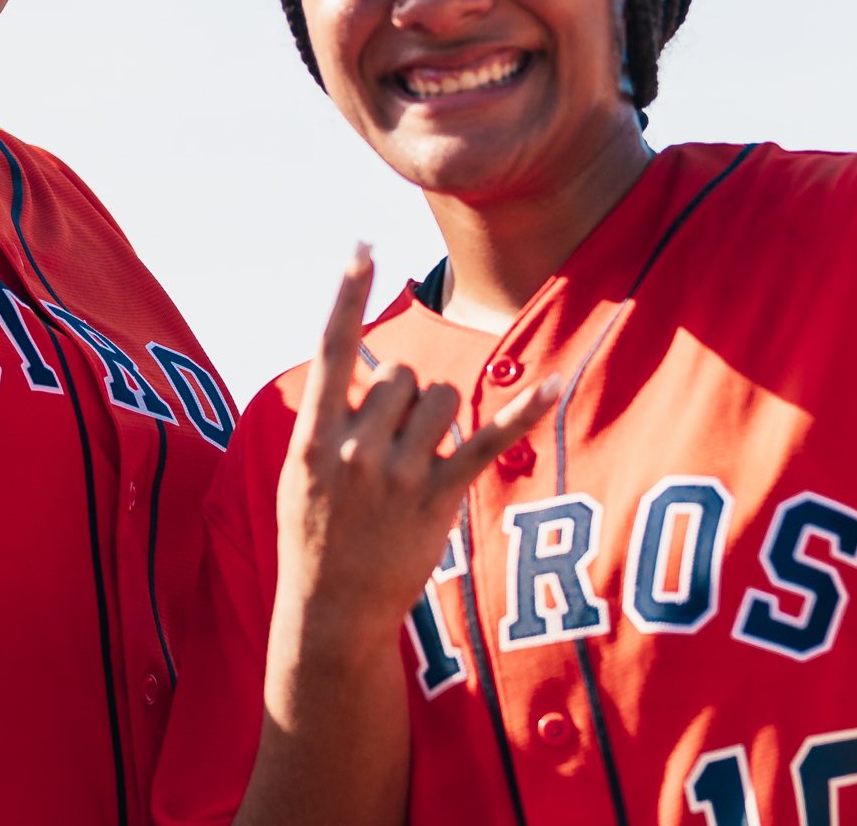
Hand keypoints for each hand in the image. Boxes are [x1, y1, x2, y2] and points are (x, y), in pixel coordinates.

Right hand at [273, 245, 562, 655]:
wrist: (329, 609)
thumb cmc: (312, 533)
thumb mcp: (301, 470)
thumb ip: (332, 416)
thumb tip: (371, 365)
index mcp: (315, 436)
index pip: (332, 349)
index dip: (346, 296)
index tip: (361, 247)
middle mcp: (356, 449)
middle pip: (403, 375)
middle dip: (404, 394)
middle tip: (390, 440)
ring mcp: (399, 475)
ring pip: (443, 397)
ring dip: (438, 415)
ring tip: (419, 455)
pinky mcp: (439, 498)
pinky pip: (487, 440)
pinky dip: (524, 410)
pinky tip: (556, 383)